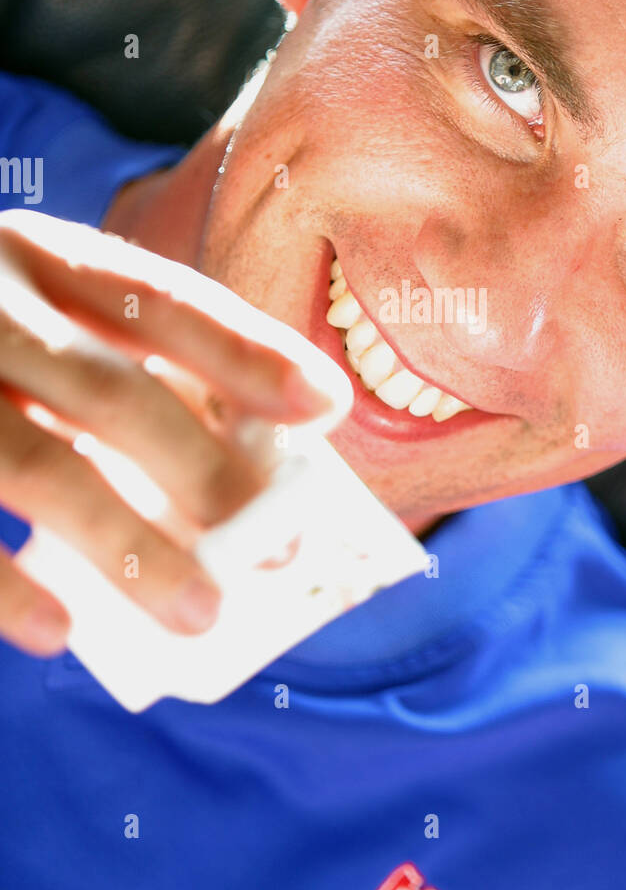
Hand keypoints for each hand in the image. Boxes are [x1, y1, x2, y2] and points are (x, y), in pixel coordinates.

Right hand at [0, 210, 351, 655]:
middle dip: (200, 470)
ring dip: (126, 546)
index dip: (245, 349)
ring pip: (37, 464)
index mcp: (32, 255)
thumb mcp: (20, 305)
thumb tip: (228, 456)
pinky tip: (59, 634)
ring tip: (200, 613)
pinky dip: (2, 587)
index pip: (156, 298)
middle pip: (109, 389)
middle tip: (276, 546)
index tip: (327, 401)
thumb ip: (99, 357)